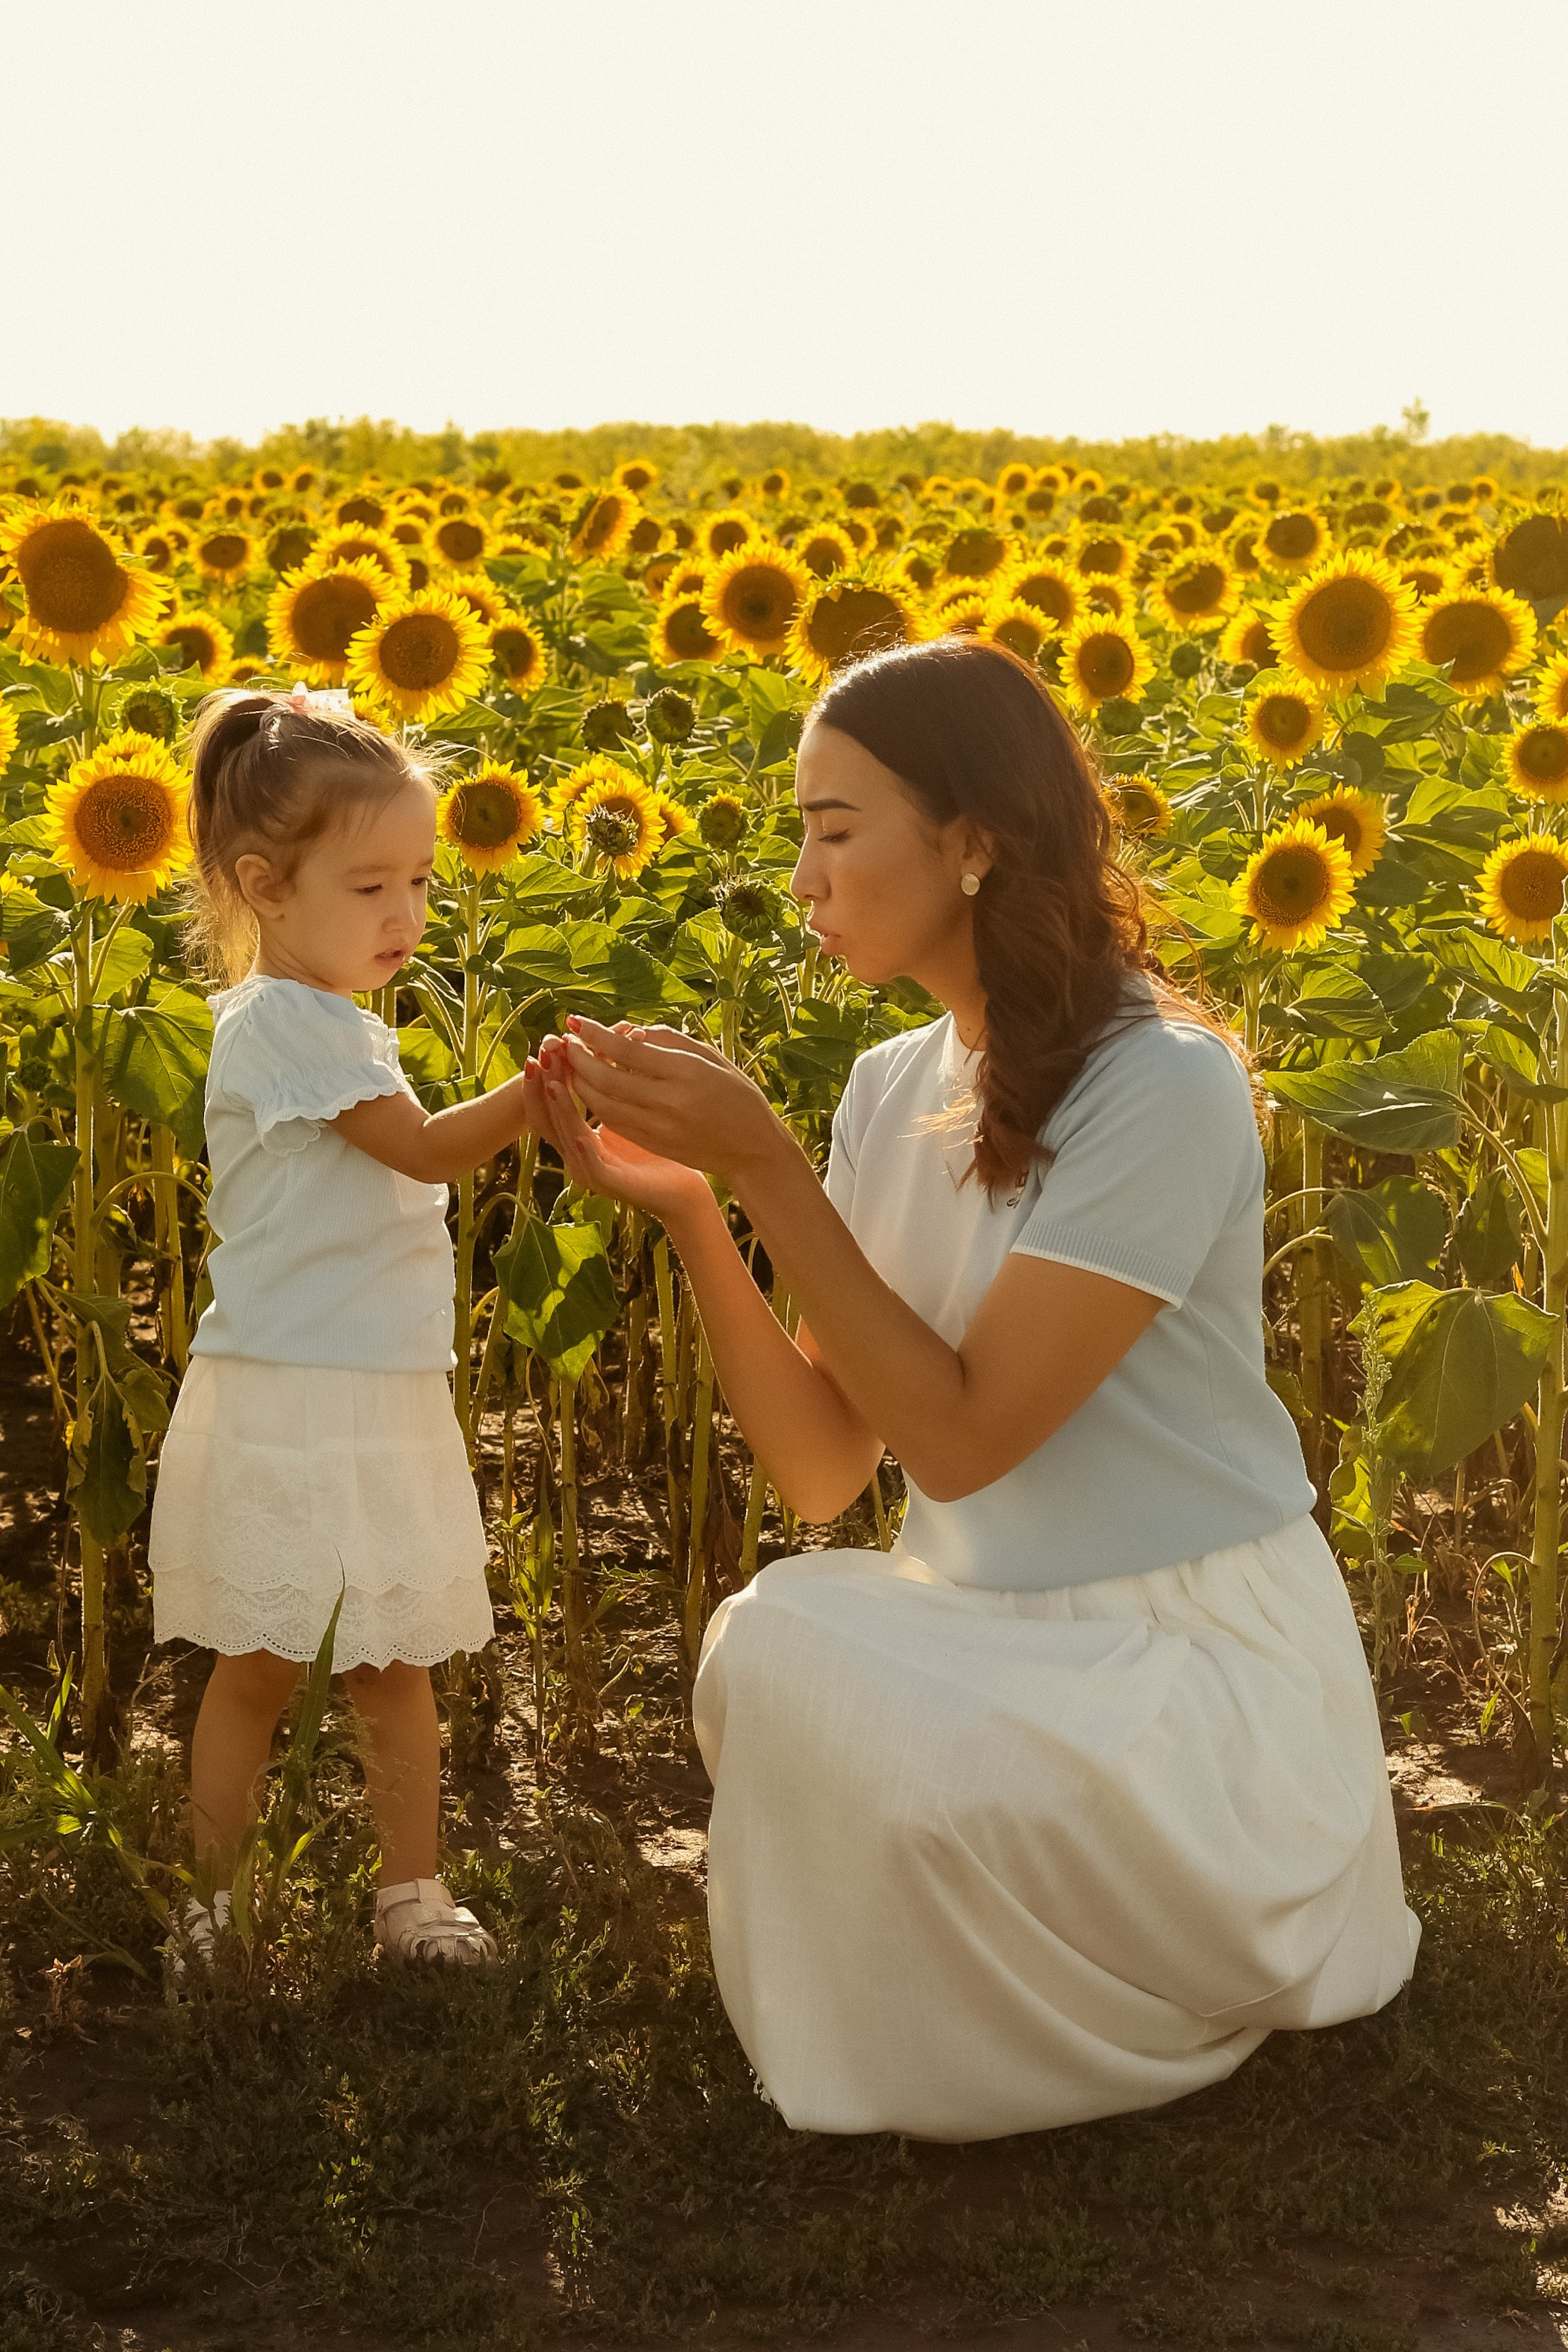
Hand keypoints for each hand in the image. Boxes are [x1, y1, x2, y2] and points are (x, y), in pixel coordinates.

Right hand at [524, 1033, 717, 1226]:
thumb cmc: (664, 1144)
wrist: (686, 1186)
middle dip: (541, 1087)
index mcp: (581, 1132)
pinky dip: (584, 1151)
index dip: (546, 1075)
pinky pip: (592, 1167)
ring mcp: (593, 1169)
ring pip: (566, 1139)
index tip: (544, 1047)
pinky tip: (581, 1133)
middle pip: (548, 1118)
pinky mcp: (613, 1185)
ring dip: (559, 1112)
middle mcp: (580, 1151)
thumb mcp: (639, 1105)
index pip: (553, 1102)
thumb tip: (625, 1033)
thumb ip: (622, 1079)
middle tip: (538, 1057)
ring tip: (552, 1085)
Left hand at [551, 1016, 787, 1189]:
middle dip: (578, 1057)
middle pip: (606, 1078)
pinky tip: (588, 1088)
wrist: (752, 1149)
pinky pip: (613, 1121)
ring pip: (602, 1103)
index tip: (574, 1020)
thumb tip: (630, 1031)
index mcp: (686, 1072)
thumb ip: (669, 1040)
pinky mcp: (652, 1143)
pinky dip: (595, 1103)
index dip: (594, 1034)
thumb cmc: (737, 1095)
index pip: (626, 1050)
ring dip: (579, 1082)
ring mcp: (658, 1126)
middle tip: (566, 1041)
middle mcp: (669, 1101)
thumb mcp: (711, 1057)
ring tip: (571, 1063)